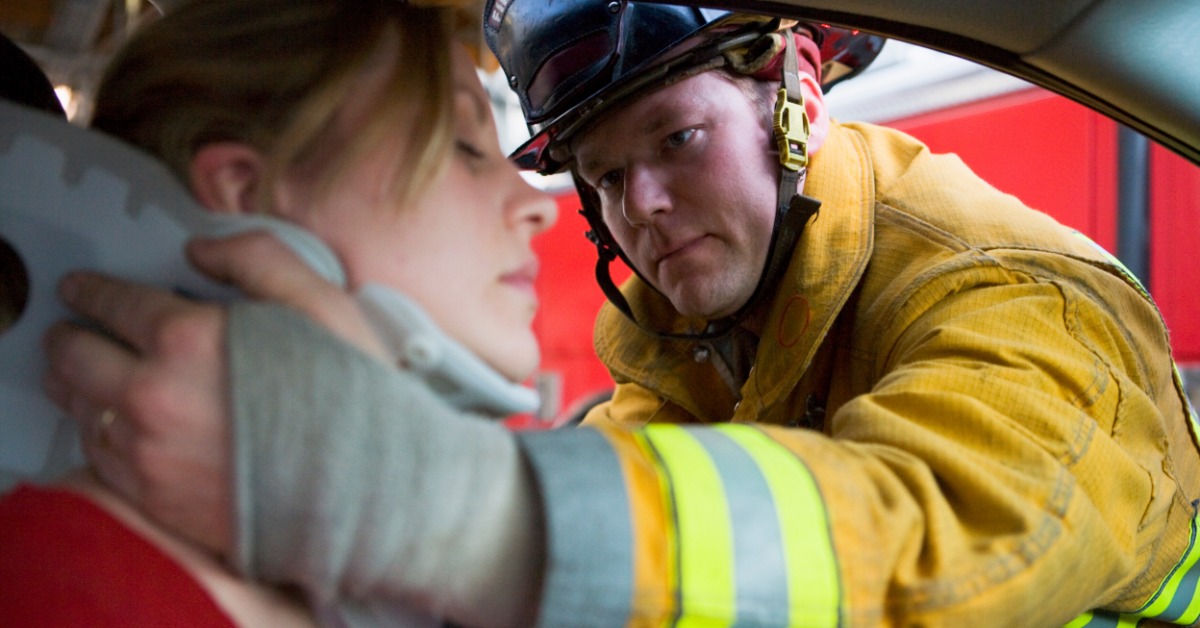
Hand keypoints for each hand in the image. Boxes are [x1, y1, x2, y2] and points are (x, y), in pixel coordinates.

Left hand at [42, 231, 385, 555]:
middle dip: (69, 335)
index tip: (82, 287)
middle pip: (76, 356)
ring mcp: (149, 453)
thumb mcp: (323, 304)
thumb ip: (259, 257)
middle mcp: (155, 396)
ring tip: (78, 375)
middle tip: (69, 328)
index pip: (115, 302)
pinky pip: (98, 460)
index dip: (92, 289)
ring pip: (80, 410)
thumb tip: (202, 249)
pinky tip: (111, 425)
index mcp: (189, 340)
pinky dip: (96, 434)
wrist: (370, 493)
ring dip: (74, 385)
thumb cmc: (355, 400)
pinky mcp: (156, 498)